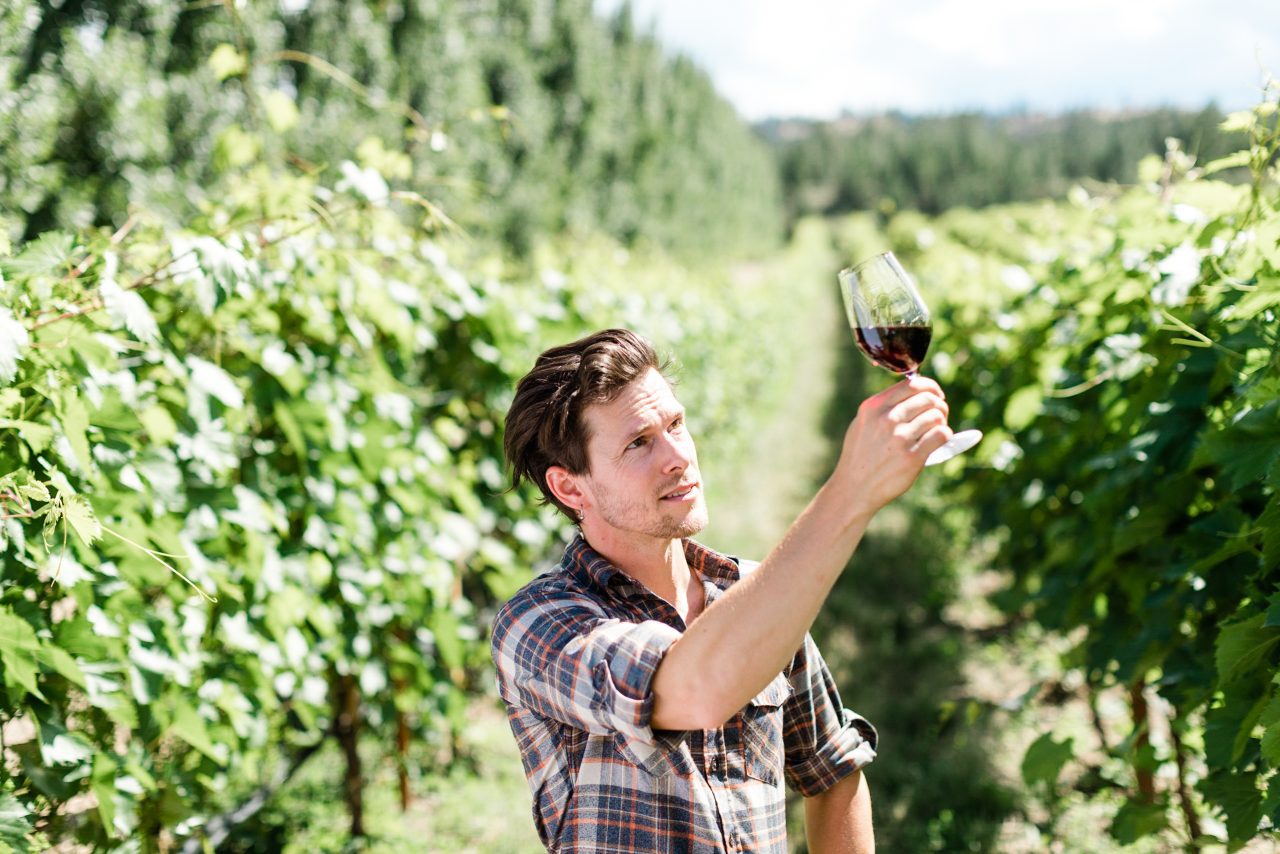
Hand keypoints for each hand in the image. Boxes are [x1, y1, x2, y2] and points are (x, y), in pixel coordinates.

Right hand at [834, 375, 951, 513]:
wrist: (854, 488)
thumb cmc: (860, 455)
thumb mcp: (863, 423)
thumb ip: (883, 407)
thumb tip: (914, 393)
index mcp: (873, 407)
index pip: (912, 384)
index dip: (930, 387)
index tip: (936, 395)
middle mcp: (886, 419)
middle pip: (928, 398)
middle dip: (940, 405)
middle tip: (940, 415)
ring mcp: (899, 438)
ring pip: (936, 416)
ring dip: (942, 421)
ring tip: (937, 430)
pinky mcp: (912, 457)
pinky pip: (942, 435)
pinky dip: (946, 435)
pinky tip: (939, 441)